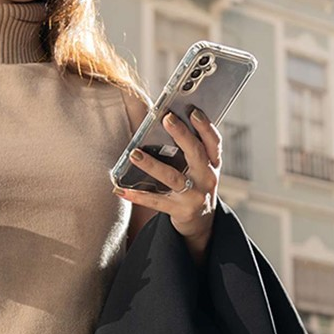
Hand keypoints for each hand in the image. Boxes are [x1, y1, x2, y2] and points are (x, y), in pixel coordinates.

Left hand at [114, 108, 220, 255]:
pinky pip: (156, 202)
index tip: (193, 111)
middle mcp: (207, 179)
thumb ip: (189, 150)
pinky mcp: (180, 211)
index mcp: (213, 164)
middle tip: (166, 118)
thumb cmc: (195, 185)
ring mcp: (195, 196)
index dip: (205, 127)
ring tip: (134, 154)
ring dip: (152, 165)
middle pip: (196, 154)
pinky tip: (120, 189)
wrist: (201, 222)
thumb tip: (165, 122)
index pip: (213, 142)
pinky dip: (138, 196)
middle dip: (182, 135)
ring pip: (173, 177)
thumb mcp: (200, 168)